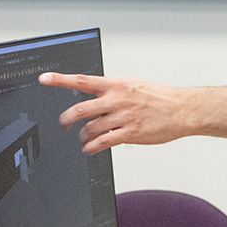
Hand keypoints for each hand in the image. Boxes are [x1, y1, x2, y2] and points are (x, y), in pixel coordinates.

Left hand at [39, 72, 189, 152]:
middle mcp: (117, 100)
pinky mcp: (130, 133)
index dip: (60, 79)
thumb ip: (114, 89)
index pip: (83, 80)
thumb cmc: (160, 97)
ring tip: (83, 139)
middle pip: (81, 109)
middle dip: (66, 119)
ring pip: (90, 128)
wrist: (182, 110)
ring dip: (83, 136)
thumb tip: (97, 93)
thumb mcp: (135, 85)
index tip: (44, 78)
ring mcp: (123, 117)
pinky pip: (103, 142)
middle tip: (63, 124)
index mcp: (117, 85)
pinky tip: (90, 148)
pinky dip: (92, 147)